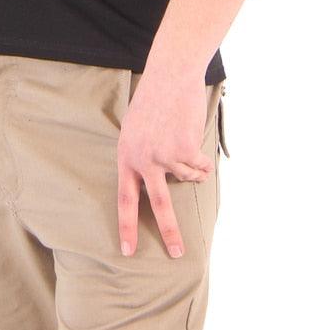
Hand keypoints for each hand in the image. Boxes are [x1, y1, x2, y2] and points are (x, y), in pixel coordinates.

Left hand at [116, 69, 213, 257]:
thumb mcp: (135, 129)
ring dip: (193, 167)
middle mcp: (143, 160)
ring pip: (186, 177)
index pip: (125, 199)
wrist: (170, 76)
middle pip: (157, 205)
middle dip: (168, 231)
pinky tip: (195, 139)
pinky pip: (201, 167)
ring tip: (186, 142)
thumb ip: (139, 156)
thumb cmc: (153, 99)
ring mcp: (165, 156)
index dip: (127, 226)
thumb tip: (150, 182)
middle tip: (176, 254)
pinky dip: (204, 161)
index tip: (127, 250)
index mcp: (126, 156)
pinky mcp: (185, 150)